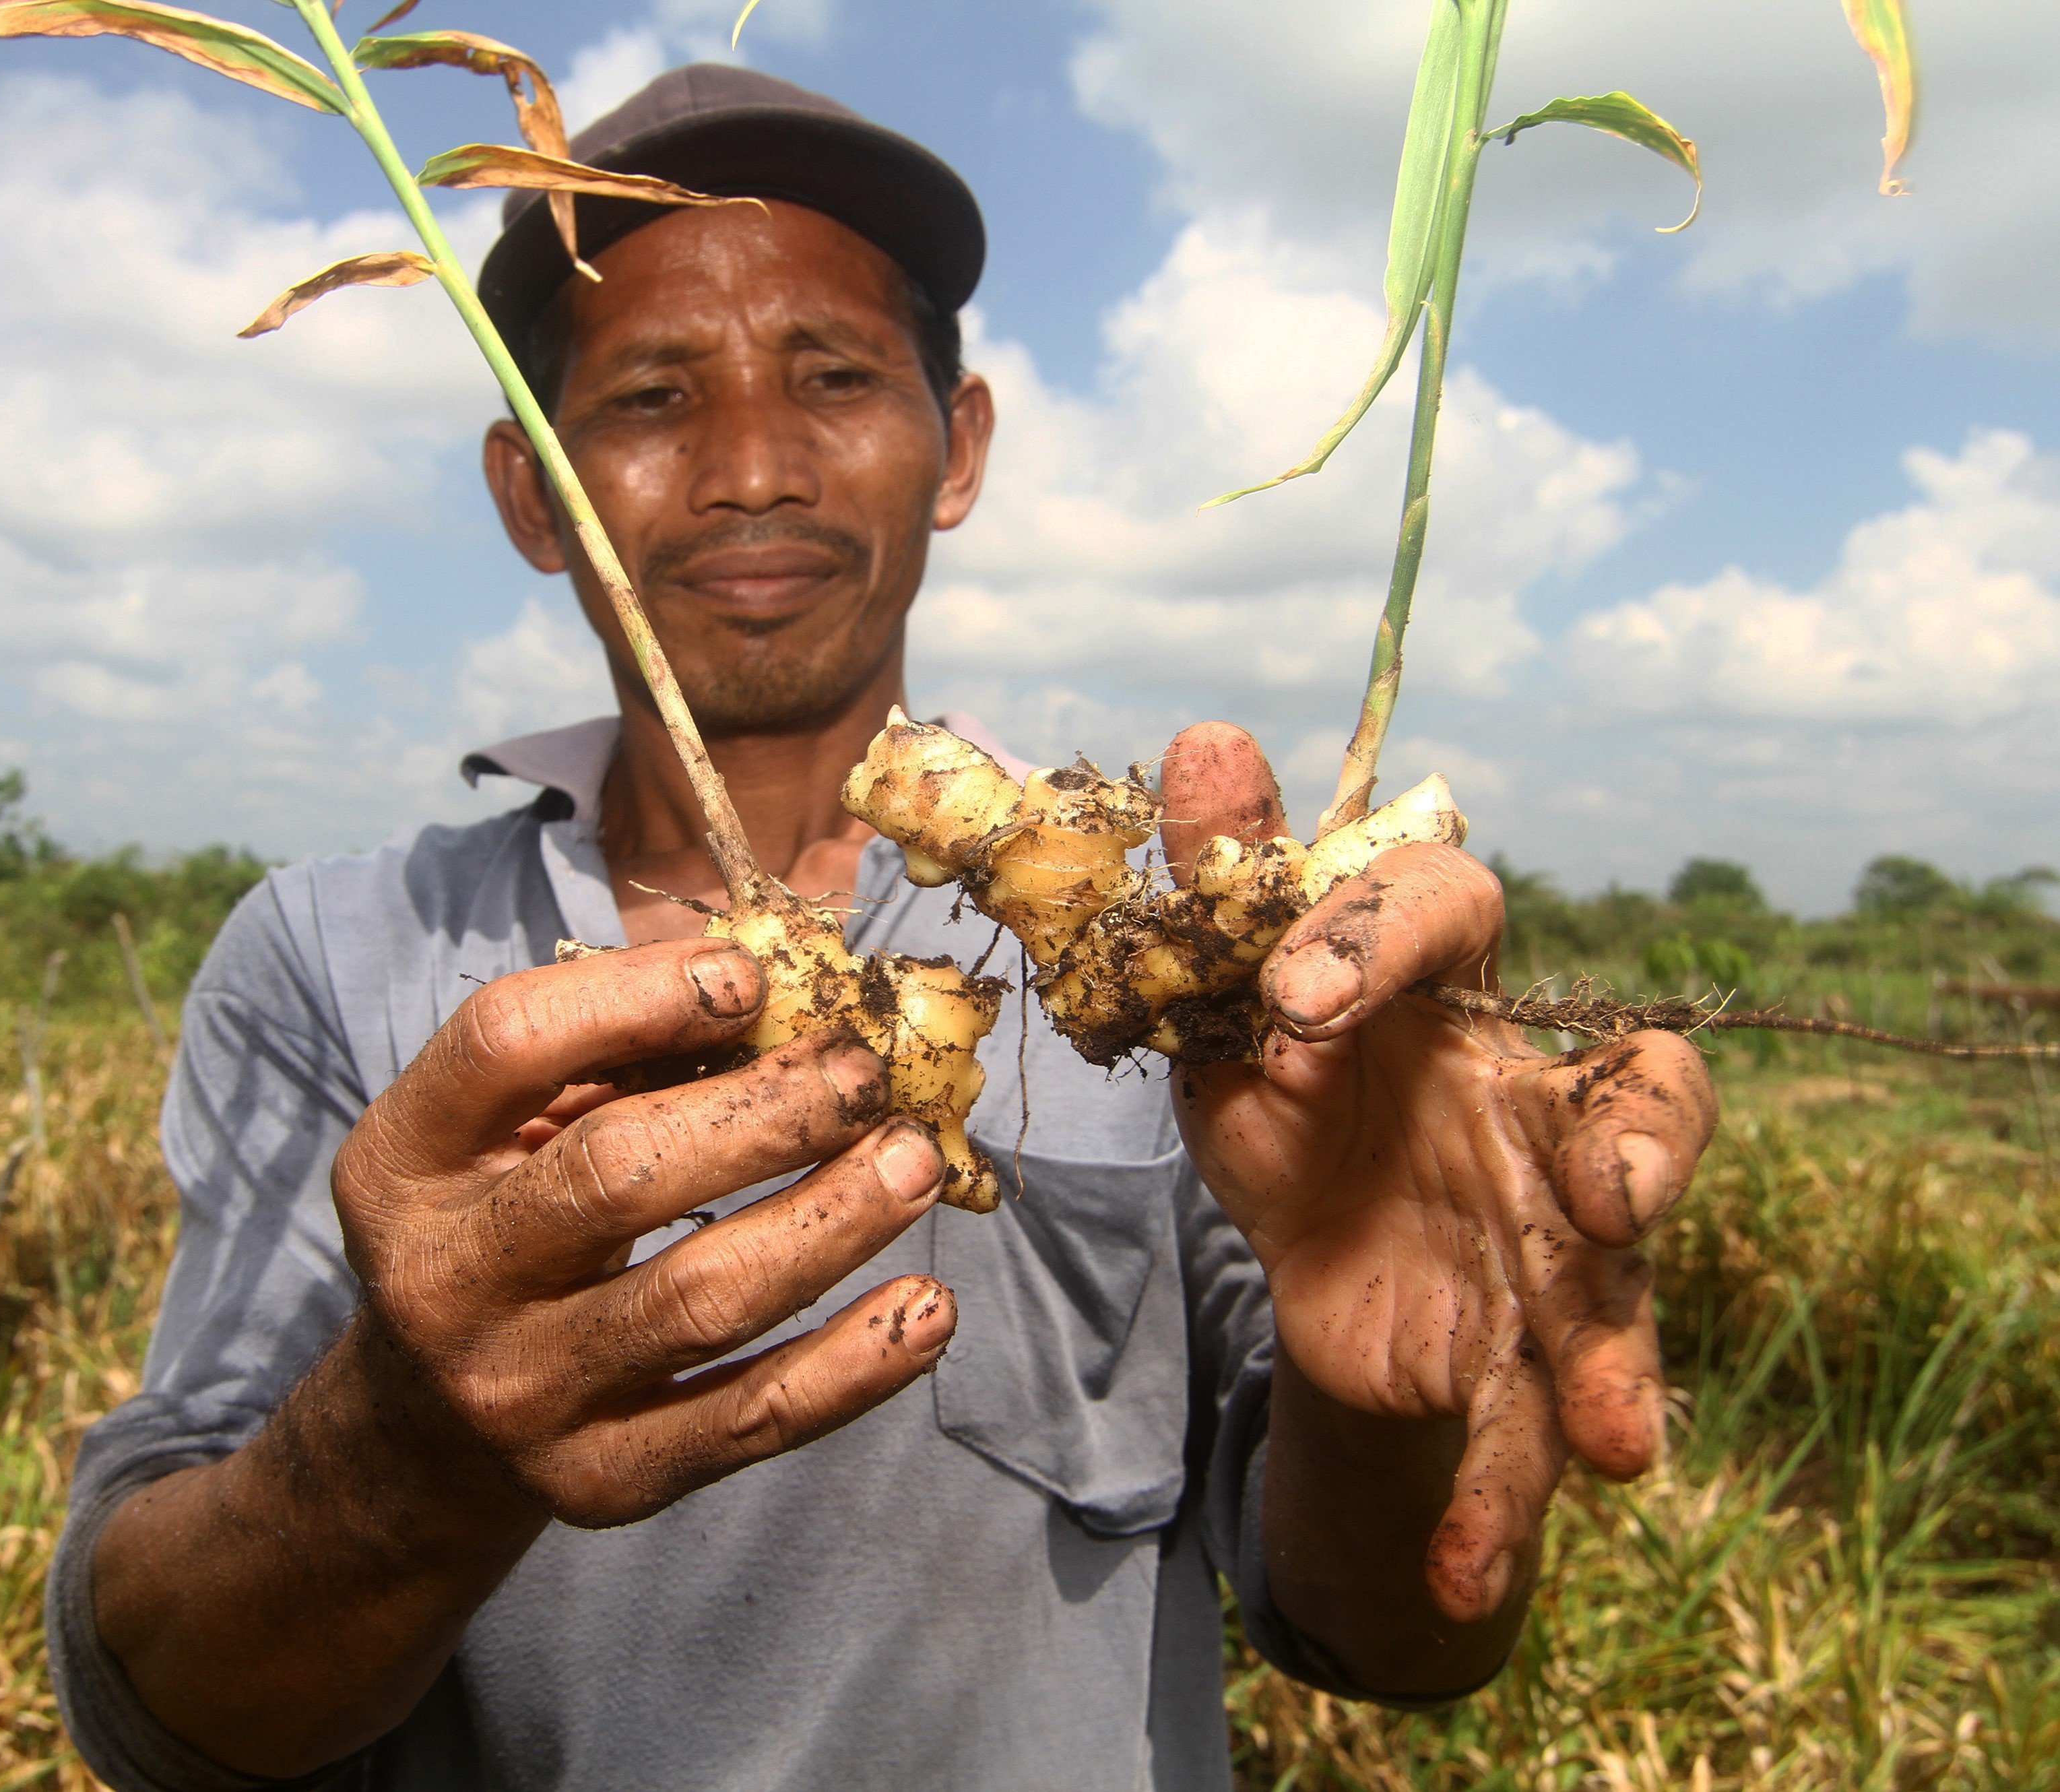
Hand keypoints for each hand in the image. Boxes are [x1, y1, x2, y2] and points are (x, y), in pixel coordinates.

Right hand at [331, 936, 953, 1530]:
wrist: (430, 1429)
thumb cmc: (505, 1221)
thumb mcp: (510, 1128)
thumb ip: (615, 1051)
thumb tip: (786, 987)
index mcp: (401, 1158)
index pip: (507, 1042)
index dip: (637, 994)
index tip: (750, 978)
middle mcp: (442, 1279)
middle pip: (615, 1174)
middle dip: (767, 1112)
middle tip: (867, 1073)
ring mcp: (518, 1393)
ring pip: (701, 1299)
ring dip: (832, 1221)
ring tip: (915, 1163)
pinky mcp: (598, 1482)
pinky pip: (750, 1418)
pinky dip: (855, 1362)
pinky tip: (928, 1305)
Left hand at [1159, 724, 1717, 1625]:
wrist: (1319, 1261)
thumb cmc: (1285, 1104)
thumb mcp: (1220, 1014)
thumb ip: (1215, 890)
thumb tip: (1205, 738)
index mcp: (1438, 996)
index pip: (1455, 911)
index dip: (1380, 932)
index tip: (1290, 994)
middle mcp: (1529, 1105)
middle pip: (1634, 1102)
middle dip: (1642, 1146)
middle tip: (1607, 1193)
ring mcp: (1550, 1240)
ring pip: (1624, 1289)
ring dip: (1626, 1360)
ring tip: (1618, 1442)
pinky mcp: (1527, 1358)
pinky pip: (1530, 1438)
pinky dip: (1496, 1511)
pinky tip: (1458, 1575)